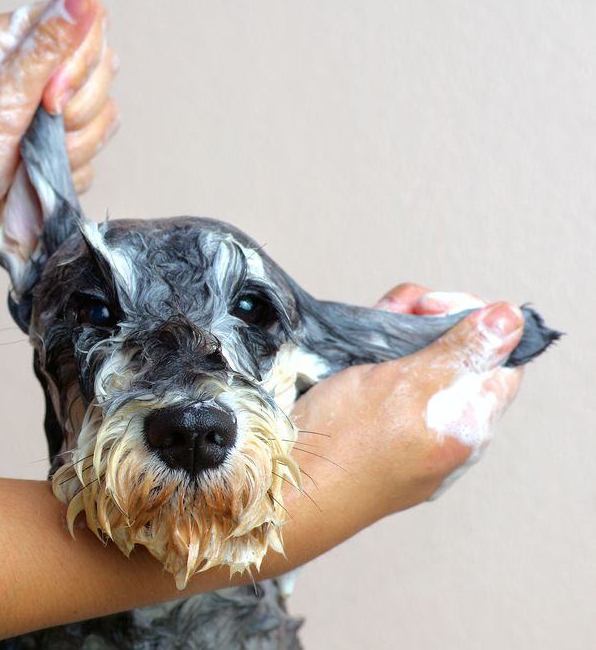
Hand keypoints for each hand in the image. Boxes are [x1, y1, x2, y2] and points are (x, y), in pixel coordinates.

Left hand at [0, 0, 117, 270]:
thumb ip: (48, 48)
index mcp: (7, 45)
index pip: (81, 25)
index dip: (80, 64)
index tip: (50, 98)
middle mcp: (25, 77)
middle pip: (98, 75)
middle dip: (77, 113)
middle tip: (33, 133)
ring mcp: (36, 119)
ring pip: (98, 120)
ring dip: (72, 149)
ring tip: (26, 163)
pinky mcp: (42, 156)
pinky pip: (86, 160)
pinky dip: (63, 176)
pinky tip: (28, 182)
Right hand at [285, 284, 524, 532]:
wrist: (284, 490)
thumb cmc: (345, 445)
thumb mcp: (409, 383)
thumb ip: (463, 352)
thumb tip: (512, 321)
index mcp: (469, 426)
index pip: (499, 360)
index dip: (474, 322)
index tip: (432, 307)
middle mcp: (445, 434)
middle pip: (456, 361)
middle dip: (428, 324)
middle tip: (398, 311)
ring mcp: (407, 437)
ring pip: (417, 371)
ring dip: (396, 338)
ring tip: (368, 328)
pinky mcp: (372, 435)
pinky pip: (388, 392)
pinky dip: (373, 362)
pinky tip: (352, 350)